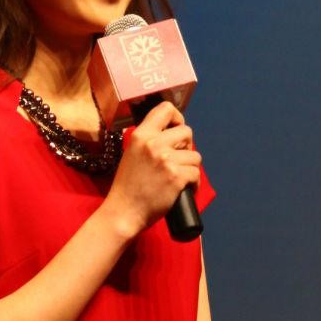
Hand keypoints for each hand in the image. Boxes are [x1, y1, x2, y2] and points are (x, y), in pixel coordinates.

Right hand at [104, 102, 199, 234]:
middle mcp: (154, 144)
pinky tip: (184, 188)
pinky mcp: (176, 177)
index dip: (177, 119)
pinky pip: (196, 173)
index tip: (176, 131)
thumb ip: (148, 141)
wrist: (124, 211)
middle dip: (187, 146)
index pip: (166, 109)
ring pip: (195, 155)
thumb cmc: (127, 186)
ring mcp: (166, 160)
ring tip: (179, 177)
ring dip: (190, 167)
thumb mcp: (132, 153)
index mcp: (141, 135)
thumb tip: (172, 135)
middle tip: (178, 159)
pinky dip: (194, 183)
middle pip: (187, 131)